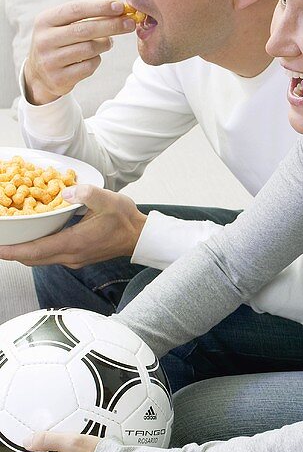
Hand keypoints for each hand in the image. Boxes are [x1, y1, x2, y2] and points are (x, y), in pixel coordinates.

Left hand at [0, 186, 146, 266]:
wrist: (140, 237)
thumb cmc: (125, 220)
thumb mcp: (108, 200)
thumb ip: (86, 193)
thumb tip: (65, 192)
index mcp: (74, 243)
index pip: (35, 251)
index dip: (12, 250)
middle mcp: (71, 256)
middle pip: (32, 259)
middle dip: (12, 251)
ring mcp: (73, 259)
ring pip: (40, 259)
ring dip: (23, 252)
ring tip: (9, 240)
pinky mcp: (77, 258)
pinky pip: (49, 257)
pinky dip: (36, 250)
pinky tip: (32, 238)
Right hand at [24, 0, 135, 104]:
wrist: (40, 75)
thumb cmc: (59, 44)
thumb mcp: (64, 26)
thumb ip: (87, 17)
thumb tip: (118, 8)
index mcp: (45, 20)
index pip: (76, 9)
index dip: (99, 7)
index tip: (120, 6)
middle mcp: (45, 39)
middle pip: (85, 29)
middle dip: (111, 25)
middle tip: (130, 23)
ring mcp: (50, 60)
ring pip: (89, 49)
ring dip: (105, 44)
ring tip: (109, 42)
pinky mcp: (59, 78)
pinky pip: (88, 67)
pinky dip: (97, 60)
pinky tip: (94, 57)